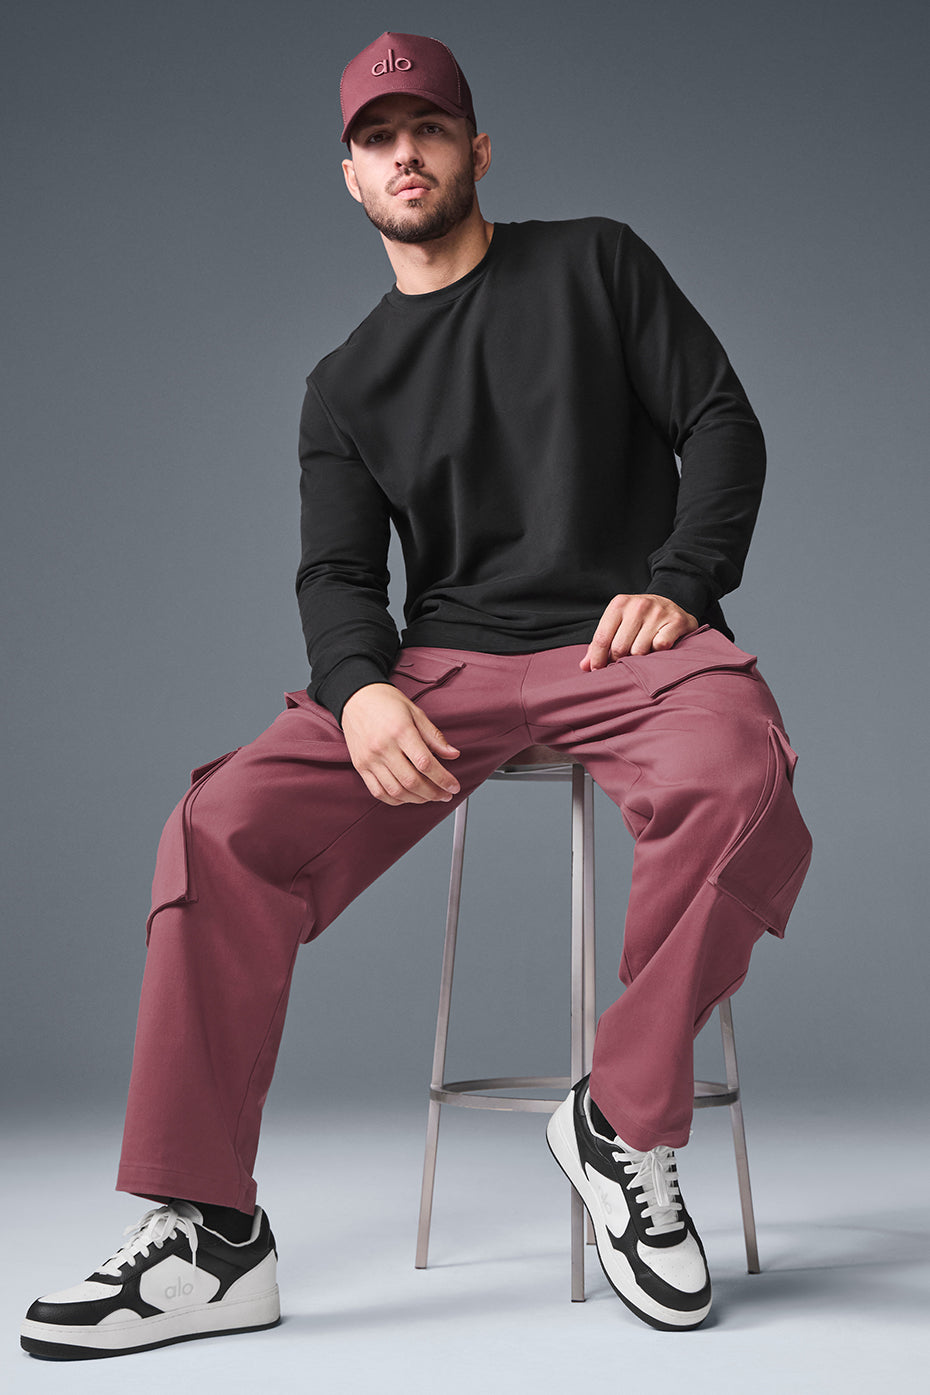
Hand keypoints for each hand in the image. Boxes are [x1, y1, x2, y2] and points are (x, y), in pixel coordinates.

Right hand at [341, 683, 460, 805]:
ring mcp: (369, 759)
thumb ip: (434, 736)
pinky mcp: (360, 766)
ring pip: (396, 791)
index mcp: (400, 731)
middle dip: (433, 793)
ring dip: (417, 799)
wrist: (356, 697)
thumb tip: (453, 754)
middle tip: (445, 795)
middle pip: (412, 781)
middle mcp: (383, 747)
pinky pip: (378, 792)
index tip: (453, 787)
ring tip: (429, 797)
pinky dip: (396, 799)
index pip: (425, 763)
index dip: (443, 779)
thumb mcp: (416, 712)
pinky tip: (408, 796)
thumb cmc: (387, 702)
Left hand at [581, 593, 698, 669]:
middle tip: (624, 661)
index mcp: (619, 604)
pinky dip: (658, 652)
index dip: (597, 659)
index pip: (601, 638)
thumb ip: (600, 644)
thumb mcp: (617, 625)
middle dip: (619, 660)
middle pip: (619, 647)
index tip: (597, 671)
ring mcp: (658, 612)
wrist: (672, 606)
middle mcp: (638, 605)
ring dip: (639, 657)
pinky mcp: (676, 621)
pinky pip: (660, 647)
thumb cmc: (639, 620)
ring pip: (639, 651)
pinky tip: (658, 646)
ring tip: (642, 651)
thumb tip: (585, 666)